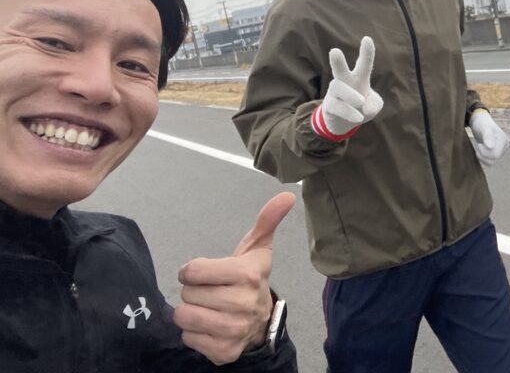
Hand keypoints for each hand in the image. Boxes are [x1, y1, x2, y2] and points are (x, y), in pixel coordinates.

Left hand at [175, 192, 295, 363]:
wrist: (262, 320)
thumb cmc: (251, 279)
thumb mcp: (257, 249)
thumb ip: (266, 221)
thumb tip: (286, 196)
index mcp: (248, 275)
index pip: (192, 271)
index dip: (193, 271)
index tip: (205, 273)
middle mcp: (243, 304)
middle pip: (187, 295)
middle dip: (194, 291)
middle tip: (211, 291)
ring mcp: (234, 330)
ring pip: (184, 317)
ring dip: (191, 312)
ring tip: (207, 307)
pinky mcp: (224, 352)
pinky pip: (188, 339)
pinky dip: (194, 332)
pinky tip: (210, 325)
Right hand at [322, 37, 384, 133]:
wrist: (343, 123)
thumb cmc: (362, 108)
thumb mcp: (374, 105)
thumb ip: (374, 104)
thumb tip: (364, 107)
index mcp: (359, 78)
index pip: (363, 63)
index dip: (366, 52)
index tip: (367, 39)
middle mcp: (345, 82)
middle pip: (339, 70)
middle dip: (337, 61)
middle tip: (334, 51)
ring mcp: (335, 94)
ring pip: (337, 88)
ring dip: (349, 94)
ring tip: (360, 101)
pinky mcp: (329, 107)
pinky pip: (337, 107)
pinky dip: (349, 112)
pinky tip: (359, 118)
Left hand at [469, 109, 508, 166]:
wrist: (481, 123)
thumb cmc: (482, 124)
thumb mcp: (484, 128)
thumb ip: (488, 136)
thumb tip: (491, 147)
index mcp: (503, 140)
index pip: (495, 154)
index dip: (484, 152)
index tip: (479, 144)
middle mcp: (504, 146)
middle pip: (494, 159)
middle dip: (483, 154)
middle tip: (478, 145)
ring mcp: (501, 151)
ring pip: (491, 162)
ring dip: (482, 157)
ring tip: (479, 147)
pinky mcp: (496, 153)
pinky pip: (490, 162)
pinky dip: (483, 158)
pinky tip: (480, 151)